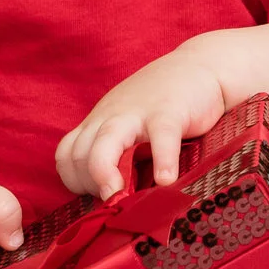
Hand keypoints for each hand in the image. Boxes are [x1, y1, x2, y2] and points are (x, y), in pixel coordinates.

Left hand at [55, 45, 231, 200]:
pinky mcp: (170, 111)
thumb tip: (117, 202)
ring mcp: (138, 113)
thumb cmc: (165, 105)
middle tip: (111, 202)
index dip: (76, 181)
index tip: (99, 195)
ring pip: (106, 143)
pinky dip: (162, 161)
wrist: (201, 67)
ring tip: (119, 197)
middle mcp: (110, 117)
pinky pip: (161, 137)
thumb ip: (120, 156)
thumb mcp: (131, 127)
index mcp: (99, 123)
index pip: (67, 155)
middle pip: (78, 152)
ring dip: (106, 174)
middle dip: (87, 183)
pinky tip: (167, 181)